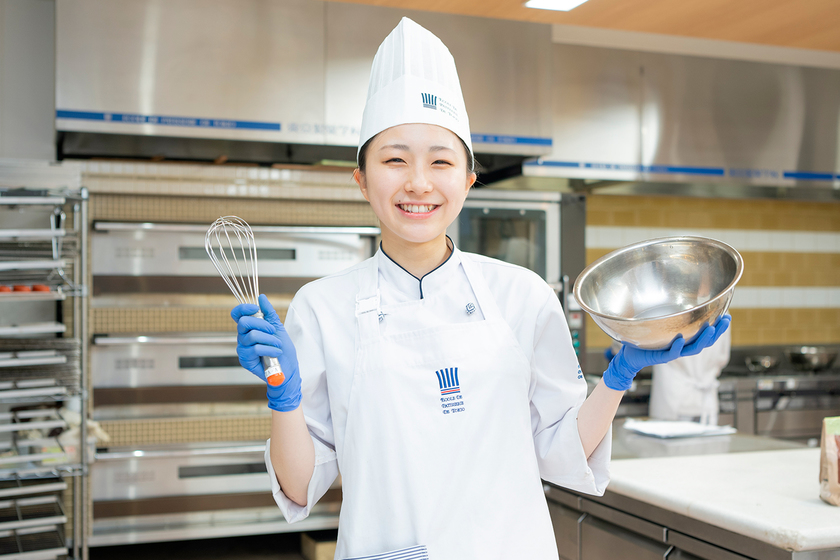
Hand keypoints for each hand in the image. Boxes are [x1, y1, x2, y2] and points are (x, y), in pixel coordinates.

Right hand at [232, 294, 301, 411]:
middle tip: (273, 331)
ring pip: (252, 336)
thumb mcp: (278, 327)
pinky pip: (256, 349)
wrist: (288, 369)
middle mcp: (243, 337)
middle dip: (262, 324)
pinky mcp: (245, 360)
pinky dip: (269, 349)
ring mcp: (243, 348)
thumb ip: (269, 313)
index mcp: (249, 328)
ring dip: (269, 339)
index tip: (255, 308)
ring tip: (278, 345)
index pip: (237, 314)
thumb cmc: (282, 349)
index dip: (243, 308)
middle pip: (243, 322)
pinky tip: (276, 353)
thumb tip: (261, 297)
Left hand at [603, 314, 730, 390]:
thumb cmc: (644, 338)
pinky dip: (676, 347)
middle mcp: (681, 347)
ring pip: (692, 349)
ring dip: (702, 339)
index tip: (727, 315)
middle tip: (726, 320)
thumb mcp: (658, 323)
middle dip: (717, 332)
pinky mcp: (659, 356)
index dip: (718, 327)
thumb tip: (678, 293)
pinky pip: (670, 353)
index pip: (705, 335)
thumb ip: (668, 313)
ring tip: (711, 329)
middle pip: (704, 342)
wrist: (629, 355)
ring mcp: (671, 352)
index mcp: (684, 340)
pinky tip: (680, 339)